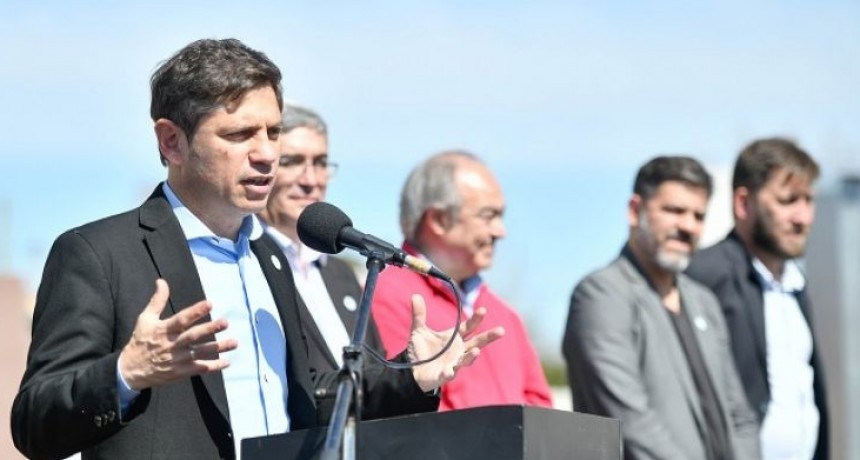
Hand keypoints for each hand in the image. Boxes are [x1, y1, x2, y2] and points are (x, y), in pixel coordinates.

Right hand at [118, 279, 237, 390]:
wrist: (130, 371)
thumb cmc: (140, 340)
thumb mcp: (145, 319)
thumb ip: (157, 300)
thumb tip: (162, 281)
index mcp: (164, 330)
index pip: (181, 319)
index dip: (195, 311)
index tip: (210, 304)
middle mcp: (172, 344)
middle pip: (193, 336)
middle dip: (210, 329)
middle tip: (225, 322)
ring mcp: (177, 360)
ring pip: (200, 352)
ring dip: (218, 347)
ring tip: (234, 342)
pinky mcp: (180, 372)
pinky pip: (199, 369)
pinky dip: (214, 366)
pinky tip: (227, 362)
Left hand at [407, 294, 504, 391]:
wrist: (413, 370)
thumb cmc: (421, 350)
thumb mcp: (419, 330)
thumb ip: (419, 315)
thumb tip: (415, 296)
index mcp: (455, 337)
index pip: (469, 326)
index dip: (476, 319)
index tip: (483, 310)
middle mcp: (458, 350)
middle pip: (477, 342)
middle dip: (489, 337)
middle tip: (501, 330)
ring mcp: (454, 363)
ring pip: (467, 359)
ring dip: (472, 356)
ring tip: (476, 350)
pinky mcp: (444, 375)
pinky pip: (449, 374)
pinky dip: (450, 372)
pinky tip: (450, 371)